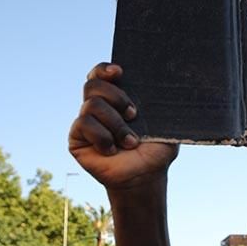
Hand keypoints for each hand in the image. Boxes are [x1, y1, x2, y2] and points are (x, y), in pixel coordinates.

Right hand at [69, 63, 178, 189]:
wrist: (146, 176)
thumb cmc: (156, 149)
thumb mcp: (165, 124)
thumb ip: (161, 105)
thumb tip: (170, 85)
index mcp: (116, 97)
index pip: (101, 74)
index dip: (105, 69)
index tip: (119, 72)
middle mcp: (98, 107)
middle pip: (93, 85)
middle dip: (116, 96)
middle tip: (133, 114)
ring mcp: (86, 121)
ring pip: (91, 105)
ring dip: (115, 123)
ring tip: (130, 141)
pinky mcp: (77, 138)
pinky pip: (83, 125)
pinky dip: (102, 137)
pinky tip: (112, 149)